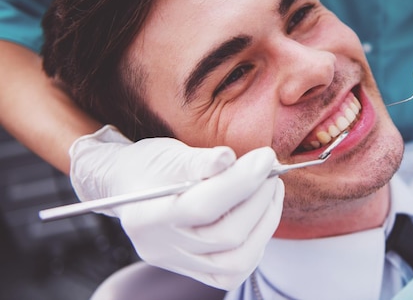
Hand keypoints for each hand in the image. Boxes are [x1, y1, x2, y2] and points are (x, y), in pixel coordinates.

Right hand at [69, 125, 283, 289]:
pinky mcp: (195, 270)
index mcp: (147, 216)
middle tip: (271, 169)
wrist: (130, 184)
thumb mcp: (168, 154)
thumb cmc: (149, 166)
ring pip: (236, 261)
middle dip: (260, 199)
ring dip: (265, 222)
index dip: (241, 182)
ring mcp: (179, 263)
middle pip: (225, 236)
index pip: (202, 206)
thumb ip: (199, 160)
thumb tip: (229, 158)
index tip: (266, 157)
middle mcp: (161, 248)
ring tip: (270, 190)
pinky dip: (256, 241)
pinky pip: (234, 270)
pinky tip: (260, 213)